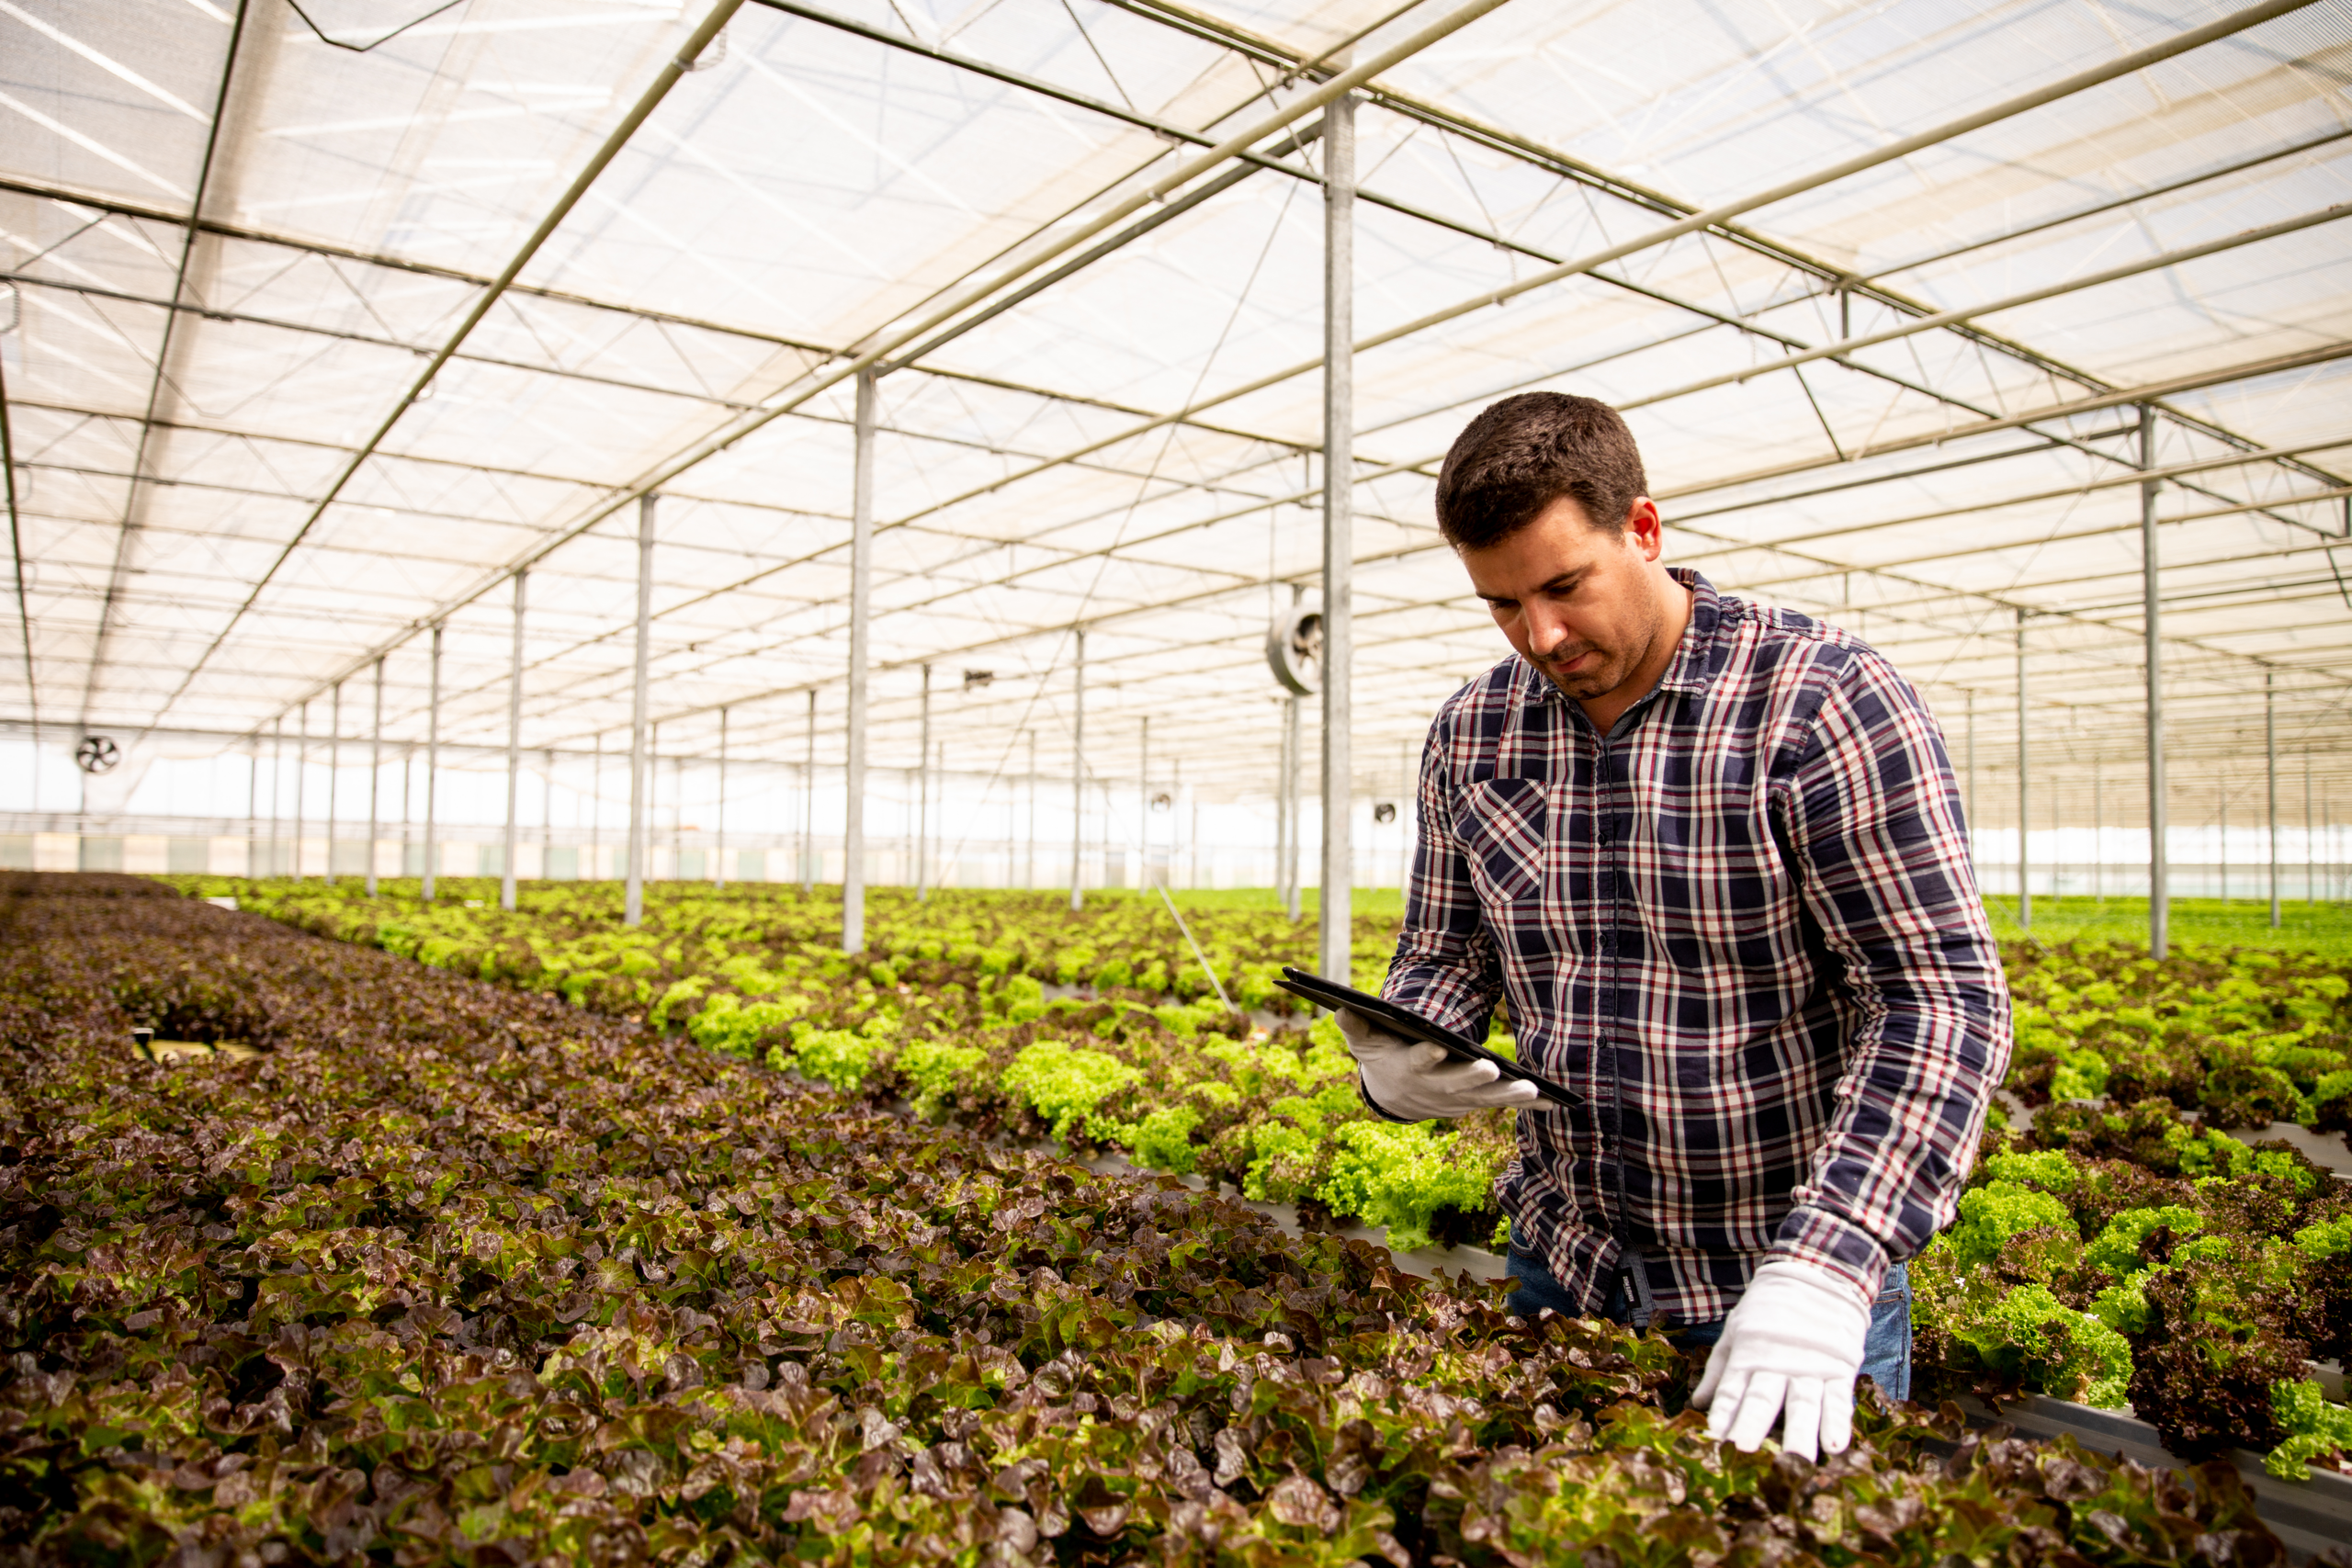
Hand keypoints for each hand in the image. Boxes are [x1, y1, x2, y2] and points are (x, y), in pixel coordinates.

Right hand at [1336, 1006, 1538, 1121]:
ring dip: (1509, 1094)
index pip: (1419, 1062)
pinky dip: (1527, 1103)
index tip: (1436, 1046)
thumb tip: (1341, 1007)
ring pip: (1486, 1097)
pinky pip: (1503, 1103)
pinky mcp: (1476, 1102)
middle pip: (1458, 1082)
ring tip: (1534, 1089)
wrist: (1396, 1098)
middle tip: (1491, 1067)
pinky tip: (1554, 1101)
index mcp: (1412, 1068)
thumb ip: (1356, 1027)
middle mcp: (1438, 1087)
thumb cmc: (1384, 1058)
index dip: (1427, 1056)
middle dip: (1474, 1076)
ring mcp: (1460, 1098)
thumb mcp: (1367, 1043)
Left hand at [1690, 1258, 1869, 1461]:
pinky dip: (1837, 1422)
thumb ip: (1718, 1369)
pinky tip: (1834, 1445)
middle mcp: (1776, 1363)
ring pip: (1802, 1404)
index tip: (1713, 1442)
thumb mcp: (1736, 1331)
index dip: (1722, 1415)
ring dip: (1798, 1434)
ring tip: (1794, 1462)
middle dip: (1752, 1427)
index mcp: (1747, 1354)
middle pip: (1762, 1399)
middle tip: (1744, 1455)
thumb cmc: (1769, 1308)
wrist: (1816, 1273)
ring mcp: (1809, 1366)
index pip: (1731, 1390)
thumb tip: (1697, 1404)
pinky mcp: (1839, 1367)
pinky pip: (1838, 1398)